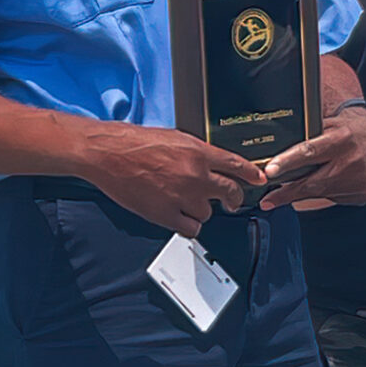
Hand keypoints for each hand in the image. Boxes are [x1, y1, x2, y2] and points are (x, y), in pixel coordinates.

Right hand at [80, 125, 265, 235]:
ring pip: (208, 213)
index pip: (236, 165)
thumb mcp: (174, 138)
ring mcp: (182, 196)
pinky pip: (191, 228)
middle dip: (233, 198)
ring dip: (199, 209)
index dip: (250, 174)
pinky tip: (178, 215)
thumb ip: (197, 152)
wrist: (108, 153)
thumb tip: (212, 163)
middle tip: (230, 202)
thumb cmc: (134, 143)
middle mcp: (195, 175)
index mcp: (198, 152)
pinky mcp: (166, 214)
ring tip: (183, 201)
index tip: (258, 180)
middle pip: (230, 192)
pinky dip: (186, 224)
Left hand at [260, 108, 365, 209]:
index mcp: (342, 139)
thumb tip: (274, 151)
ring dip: (307, 192)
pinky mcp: (364, 193)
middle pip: (313, 183)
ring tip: (302, 184)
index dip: (288, 163)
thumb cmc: (347, 129)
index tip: (270, 171)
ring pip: (322, 193)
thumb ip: (306, 137)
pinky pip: (334, 198)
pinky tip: (330, 182)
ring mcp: (360, 180)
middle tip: (267, 200)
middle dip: (287, 193)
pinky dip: (326, 192)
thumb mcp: (328, 124)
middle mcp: (353, 160)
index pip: (310, 152)